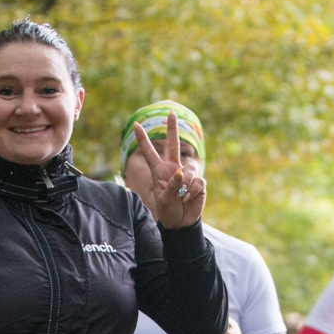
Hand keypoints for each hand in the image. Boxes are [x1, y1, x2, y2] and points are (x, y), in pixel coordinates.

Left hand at [133, 112, 206, 228]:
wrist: (181, 222)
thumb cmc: (168, 210)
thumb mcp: (164, 199)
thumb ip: (172, 185)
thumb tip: (181, 172)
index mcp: (160, 171)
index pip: (150, 152)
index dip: (143, 139)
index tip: (135, 124)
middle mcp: (173, 168)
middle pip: (174, 144)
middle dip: (173, 128)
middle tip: (171, 111)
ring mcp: (187, 174)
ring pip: (189, 170)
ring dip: (185, 185)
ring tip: (182, 197)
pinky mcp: (198, 182)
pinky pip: (197, 181)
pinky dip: (193, 190)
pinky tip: (189, 197)